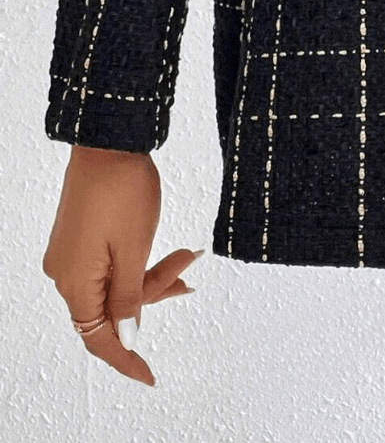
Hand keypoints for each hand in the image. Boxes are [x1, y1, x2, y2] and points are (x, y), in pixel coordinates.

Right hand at [41, 145, 201, 387]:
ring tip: (186, 256)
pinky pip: (110, 266)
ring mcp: (71, 254)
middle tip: (187, 269)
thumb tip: (126, 337)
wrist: (108, 139)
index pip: (98, 340)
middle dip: (153, 296)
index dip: (126, 360)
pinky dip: (138, 264)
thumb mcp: (133, 249)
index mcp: (74, 282)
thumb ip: (129, 298)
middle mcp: (65, 273)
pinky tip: (168, 253)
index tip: (150, 377)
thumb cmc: (121, 189)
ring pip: (114, 286)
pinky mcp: (80, 237)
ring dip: (151, 276)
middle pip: (110, 310)